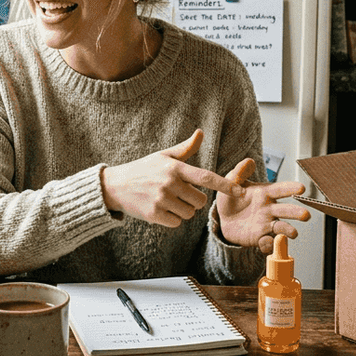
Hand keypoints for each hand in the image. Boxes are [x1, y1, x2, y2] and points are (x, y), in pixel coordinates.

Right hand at [101, 130, 243, 227]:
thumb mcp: (163, 156)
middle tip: (178, 193)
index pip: (206, 177)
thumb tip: (200, 132)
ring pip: (189, 213)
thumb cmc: (143, 169)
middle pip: (200, 201)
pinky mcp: (154, 214)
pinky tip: (160, 209)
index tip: (239, 191)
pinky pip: (176, 223)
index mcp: (175, 168)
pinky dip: (171, 219)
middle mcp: (170, 183)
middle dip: (193, 199)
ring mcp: (161, 200)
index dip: (225, 185)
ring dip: (182, 210)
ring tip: (167, 200)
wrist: (115, 186)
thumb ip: (185, 148)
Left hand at [215, 158, 311, 252]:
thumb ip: (239, 172)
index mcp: (265, 194)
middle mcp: (269, 209)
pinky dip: (268, 244)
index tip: (301, 188)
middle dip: (297, 213)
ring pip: (281, 228)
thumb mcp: (231, 182)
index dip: (291, 188)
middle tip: (305, 215)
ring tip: (293, 233)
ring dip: (288, 230)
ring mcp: (266, 224)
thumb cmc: (231, 197)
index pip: (280, 190)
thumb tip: (249, 161)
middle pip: (286, 210)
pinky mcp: (260, 238)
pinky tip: (266, 242)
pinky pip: (267, 242)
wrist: (223, 218)